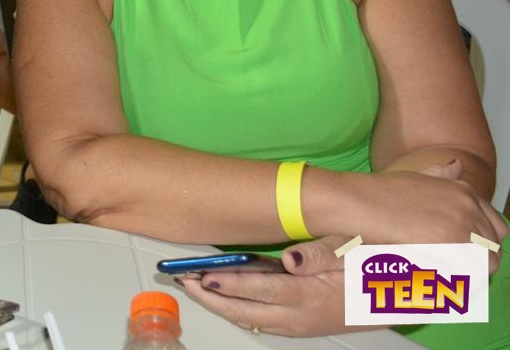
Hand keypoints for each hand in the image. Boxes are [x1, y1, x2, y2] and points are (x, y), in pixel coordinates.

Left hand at [180, 235, 363, 336]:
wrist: (396, 299)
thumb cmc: (372, 268)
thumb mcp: (352, 251)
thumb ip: (319, 254)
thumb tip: (289, 257)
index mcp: (309, 296)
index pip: (257, 290)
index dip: (226, 283)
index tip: (201, 275)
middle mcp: (299, 317)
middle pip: (244, 311)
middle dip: (210, 297)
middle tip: (184, 280)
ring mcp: (298, 326)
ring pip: (248, 319)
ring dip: (219, 304)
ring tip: (194, 286)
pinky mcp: (298, 327)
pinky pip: (259, 321)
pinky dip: (236, 309)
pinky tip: (222, 297)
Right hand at [350, 161, 505, 270]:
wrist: (356, 203)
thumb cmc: (378, 192)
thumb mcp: (416, 176)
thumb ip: (440, 174)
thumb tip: (457, 164)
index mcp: (463, 191)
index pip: (496, 227)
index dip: (482, 243)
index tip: (464, 252)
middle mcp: (468, 207)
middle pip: (493, 248)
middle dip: (478, 260)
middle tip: (451, 268)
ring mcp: (462, 227)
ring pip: (487, 264)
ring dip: (470, 273)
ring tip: (444, 276)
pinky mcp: (452, 246)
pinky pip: (471, 273)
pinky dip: (458, 280)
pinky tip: (436, 277)